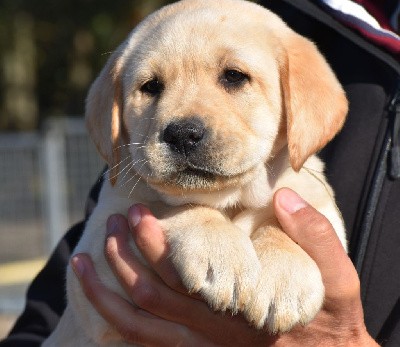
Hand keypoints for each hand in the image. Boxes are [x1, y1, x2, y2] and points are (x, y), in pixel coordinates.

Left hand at [72, 188, 377, 345]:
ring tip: (81, 260)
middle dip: (123, 257)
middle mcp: (213, 333)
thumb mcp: (340, 279)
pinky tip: (99, 295)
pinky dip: (115, 319)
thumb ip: (316, 237)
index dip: (154, 243)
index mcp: (240, 308)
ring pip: (137, 326)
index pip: (183, 276)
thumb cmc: (333, 320)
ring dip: (105, 292)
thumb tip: (285, 198)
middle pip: (151, 296)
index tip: (139, 212)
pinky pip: (144, 343)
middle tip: (114, 220)